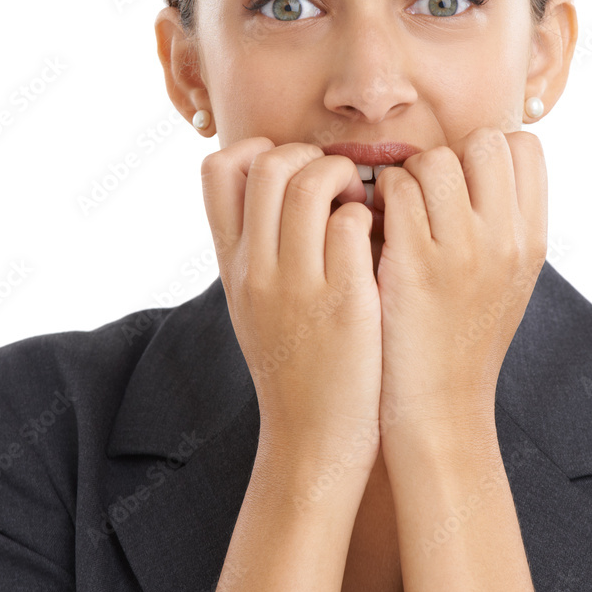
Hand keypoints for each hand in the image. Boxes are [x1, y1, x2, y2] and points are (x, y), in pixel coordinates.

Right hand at [202, 138, 383, 475]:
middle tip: (335, 181)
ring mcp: (297, 285)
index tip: (292, 170)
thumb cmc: (292, 365)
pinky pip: (350, 224)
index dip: (257, 150)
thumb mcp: (252, 304)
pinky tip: (374, 238)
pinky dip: (367, 216)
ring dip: (343, 177)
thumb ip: (256, 248)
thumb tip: (276, 188)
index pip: (217, 169)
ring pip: (309, 184)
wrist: (312, 441)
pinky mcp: (343, 303)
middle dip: (309, 154)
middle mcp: (256, 268)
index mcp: (231, 264)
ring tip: (360, 200)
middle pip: (267, 163)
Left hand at [372, 128, 547, 432]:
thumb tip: (485, 166)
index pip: (525, 147)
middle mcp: (506, 240)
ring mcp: (462, 251)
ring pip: (435, 160)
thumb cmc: (465, 341)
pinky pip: (396, 190)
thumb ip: (505, 224)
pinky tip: (378, 225)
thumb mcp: (509, 280)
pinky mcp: (414, 264)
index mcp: (533, 241)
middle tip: (430, 191)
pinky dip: (381, 196)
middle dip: (451, 154)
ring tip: (401, 209)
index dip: (488, 151)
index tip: (464, 180)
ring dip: (410, 174)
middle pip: (485, 141)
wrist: (440, 410)